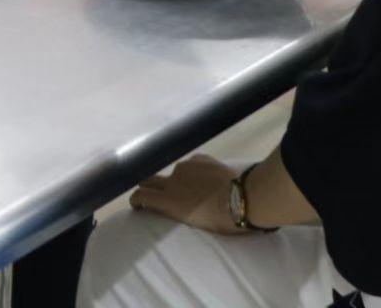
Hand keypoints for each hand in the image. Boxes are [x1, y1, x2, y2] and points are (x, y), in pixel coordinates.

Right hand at [130, 155, 249, 235]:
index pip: (141, 196)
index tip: (137, 204)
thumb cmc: (222, 219)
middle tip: (153, 193)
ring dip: (179, 180)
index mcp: (169, 201)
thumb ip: (178, 211)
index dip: (136, 200)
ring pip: (175, 173)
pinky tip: (207, 178)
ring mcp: (185, 166)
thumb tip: (173, 206)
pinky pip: (192, 165)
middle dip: (147, 186)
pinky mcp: (200, 158)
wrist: (244, 196)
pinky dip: (195, 172)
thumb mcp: (195, 223)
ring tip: (195, 189)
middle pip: (149, 179)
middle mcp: (172, 180)